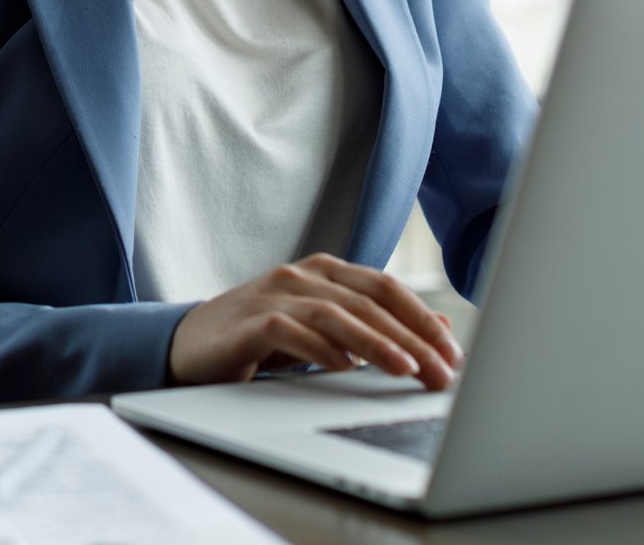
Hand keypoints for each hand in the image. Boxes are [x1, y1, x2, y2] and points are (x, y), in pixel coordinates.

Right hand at [166, 254, 463, 389]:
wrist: (191, 343)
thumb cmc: (261, 336)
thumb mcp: (324, 329)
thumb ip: (375, 325)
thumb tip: (438, 328)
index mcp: (324, 271)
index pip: (385, 287)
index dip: (422, 318)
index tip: (452, 353)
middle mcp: (301, 275)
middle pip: (367, 302)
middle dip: (411, 338)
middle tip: (441, 372)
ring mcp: (273, 295)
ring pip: (335, 314)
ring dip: (375, 344)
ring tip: (406, 370)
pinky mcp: (249, 322)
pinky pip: (290, 331)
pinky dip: (320, 349)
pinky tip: (343, 367)